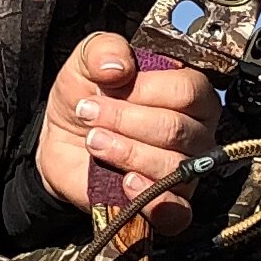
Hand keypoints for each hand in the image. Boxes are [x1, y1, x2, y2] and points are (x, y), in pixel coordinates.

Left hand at [36, 33, 220, 237]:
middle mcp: (197, 131)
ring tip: (95, 142)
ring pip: (174, 167)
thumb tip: (119, 65)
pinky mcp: (170, 205)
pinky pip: (177, 210)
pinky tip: (125, 182)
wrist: (63, 141)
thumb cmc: (87, 98)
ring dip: (127, 153)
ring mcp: (187, 170)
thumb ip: (103, 50)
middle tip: (90, 115)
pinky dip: (152, 198)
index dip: (143, 90)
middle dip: (125, 121)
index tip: (104, 87)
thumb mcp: (86, 62)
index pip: (187, 90)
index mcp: (189, 91)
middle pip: (177, 129)